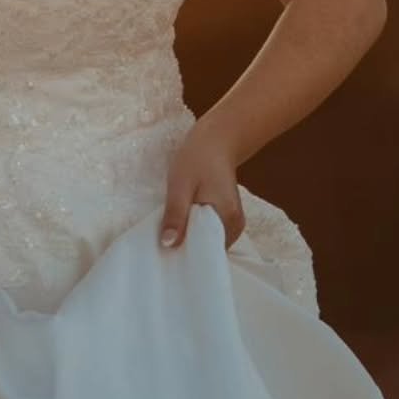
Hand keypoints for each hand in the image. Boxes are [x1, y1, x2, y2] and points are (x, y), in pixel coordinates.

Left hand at [159, 120, 246, 249]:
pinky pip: (210, 232)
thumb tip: (169, 245)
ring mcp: (233, 221)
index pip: (207, 251)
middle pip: (208, 248)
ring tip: (171, 237)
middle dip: (187, 248)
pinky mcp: (227, 217)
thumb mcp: (180, 185)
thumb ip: (175, 215)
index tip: (167, 257)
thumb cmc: (198, 159)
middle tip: (163, 247)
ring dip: (190, 239)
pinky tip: (181, 227)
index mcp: (228, 218)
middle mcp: (235, 224)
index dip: (186, 255)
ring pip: (208, 241)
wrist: (216, 140)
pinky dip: (195, 231)